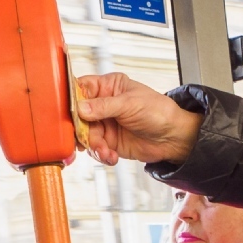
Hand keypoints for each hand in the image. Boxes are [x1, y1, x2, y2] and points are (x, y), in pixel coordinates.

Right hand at [75, 73, 202, 166]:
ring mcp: (104, 124)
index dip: (72, 99)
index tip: (69, 111)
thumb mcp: (130, 104)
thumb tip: (81, 108)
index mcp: (108, 87)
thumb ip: (104, 106)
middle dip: (79, 128)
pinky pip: (94, 148)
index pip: (81, 88)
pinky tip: (111, 155)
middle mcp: (102, 105)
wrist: (173, 137)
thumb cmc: (159, 111)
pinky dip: (100, 154)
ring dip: (92, 145)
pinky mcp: (107, 141)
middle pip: (77, 115)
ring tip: (105, 150)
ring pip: (84, 134)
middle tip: (83, 137)